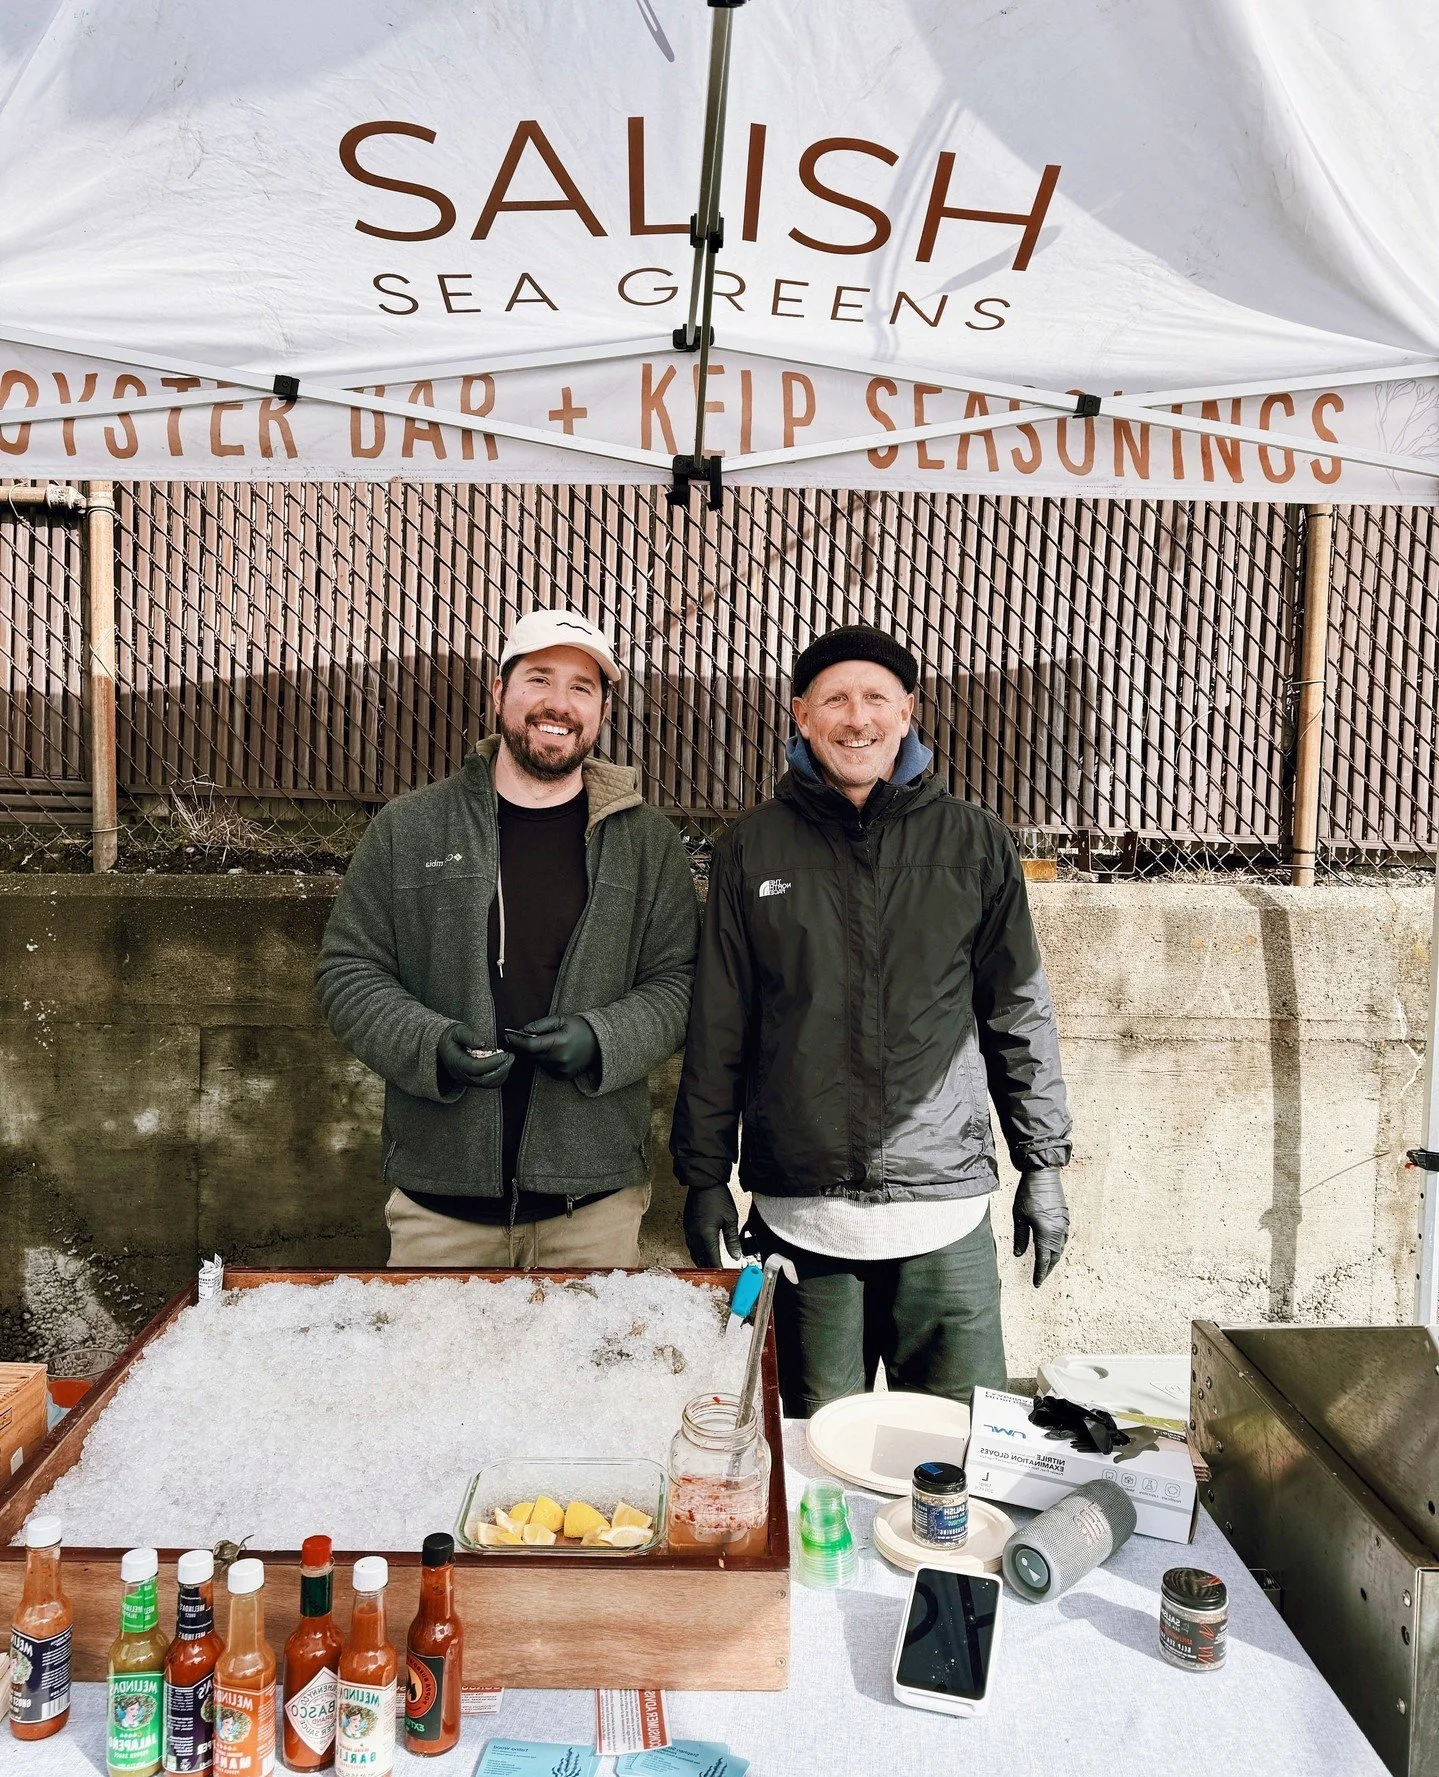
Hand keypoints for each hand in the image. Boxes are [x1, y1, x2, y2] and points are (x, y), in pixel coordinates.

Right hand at [438, 1024, 514, 1091]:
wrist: (441, 1046)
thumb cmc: (450, 1037)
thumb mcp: (457, 1030)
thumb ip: (469, 1036)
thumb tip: (482, 1043)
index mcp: (455, 1062)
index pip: (475, 1067)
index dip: (492, 1062)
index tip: (504, 1054)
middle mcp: (460, 1074)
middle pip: (483, 1080)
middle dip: (501, 1069)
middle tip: (511, 1057)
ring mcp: (466, 1080)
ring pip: (487, 1084)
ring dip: (502, 1073)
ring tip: (510, 1060)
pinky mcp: (472, 1081)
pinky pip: (487, 1083)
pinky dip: (499, 1076)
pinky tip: (504, 1065)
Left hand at [505, 1015, 599, 1080]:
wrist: (600, 1043)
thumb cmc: (579, 1028)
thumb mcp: (561, 1019)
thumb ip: (540, 1025)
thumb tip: (522, 1030)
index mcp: (559, 1042)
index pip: (530, 1045)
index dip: (516, 1041)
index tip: (508, 1035)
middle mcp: (560, 1058)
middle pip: (531, 1055)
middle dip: (526, 1046)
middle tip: (526, 1037)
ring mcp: (562, 1069)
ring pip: (538, 1062)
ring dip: (536, 1053)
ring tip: (547, 1043)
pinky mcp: (563, 1076)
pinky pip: (546, 1068)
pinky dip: (545, 1061)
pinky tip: (555, 1053)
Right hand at [683, 1184, 743, 1267]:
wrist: (704, 1182)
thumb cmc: (718, 1197)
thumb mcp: (730, 1218)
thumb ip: (732, 1239)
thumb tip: (736, 1255)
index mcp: (706, 1234)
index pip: (712, 1258)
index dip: (718, 1268)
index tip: (724, 1273)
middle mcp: (695, 1235)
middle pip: (701, 1258)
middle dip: (709, 1267)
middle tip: (717, 1273)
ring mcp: (688, 1231)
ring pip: (693, 1253)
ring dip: (701, 1261)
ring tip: (709, 1267)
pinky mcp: (686, 1226)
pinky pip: (690, 1245)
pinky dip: (696, 1252)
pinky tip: (701, 1253)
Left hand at [1013, 1167, 1069, 1287]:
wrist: (1043, 1175)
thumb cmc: (1028, 1194)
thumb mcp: (1019, 1217)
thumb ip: (1020, 1237)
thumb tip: (1018, 1254)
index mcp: (1045, 1233)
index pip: (1043, 1260)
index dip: (1040, 1274)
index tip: (1036, 1284)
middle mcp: (1058, 1232)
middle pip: (1054, 1257)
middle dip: (1047, 1269)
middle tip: (1039, 1277)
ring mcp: (1063, 1225)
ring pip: (1060, 1248)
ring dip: (1053, 1258)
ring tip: (1044, 1265)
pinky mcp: (1065, 1218)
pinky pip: (1063, 1239)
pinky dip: (1057, 1247)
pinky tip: (1051, 1247)